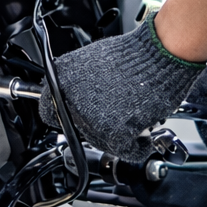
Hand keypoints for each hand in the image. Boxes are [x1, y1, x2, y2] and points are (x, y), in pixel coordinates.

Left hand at [39, 11, 205, 159]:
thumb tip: (72, 97)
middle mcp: (71, 101)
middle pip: (78, 130)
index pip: (47, 110)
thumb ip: (75, 83)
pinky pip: (125, 151)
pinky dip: (137, 147)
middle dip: (97, 124)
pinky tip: (141, 136)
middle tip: (115, 112)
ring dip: (117, 136)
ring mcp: (91, 119)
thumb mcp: (91, 61)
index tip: (74, 116)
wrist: (159, 55)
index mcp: (61, 80)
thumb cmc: (133, 55)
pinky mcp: (115, 134)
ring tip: (132, 117)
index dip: (65, 115)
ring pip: (100, 142)